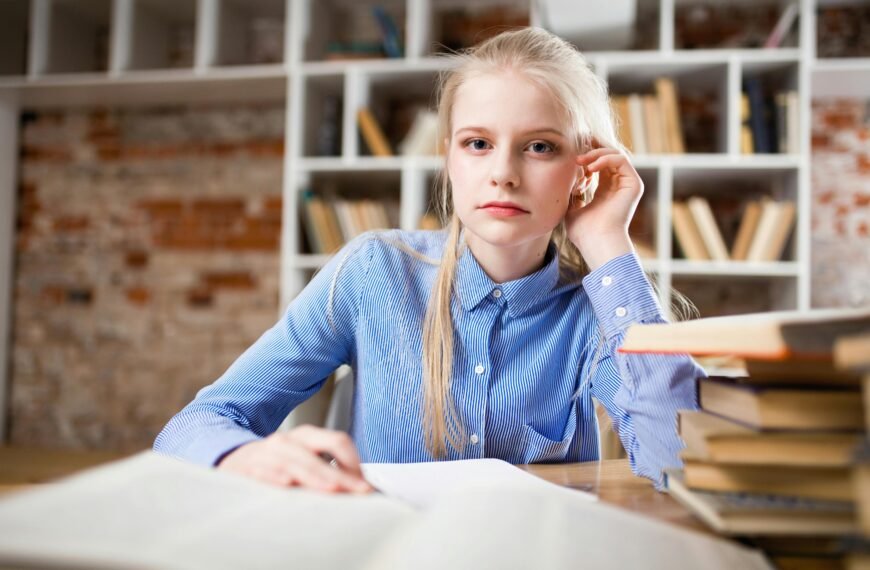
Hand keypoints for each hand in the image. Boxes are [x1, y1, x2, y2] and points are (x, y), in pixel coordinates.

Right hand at [216, 425, 374, 492]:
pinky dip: (275, 477)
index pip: (336, 441)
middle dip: (340, 476)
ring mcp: (266, 454)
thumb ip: (328, 467)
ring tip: (331, 487)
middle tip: (359, 491)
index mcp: (305, 436)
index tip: (364, 482)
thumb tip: (359, 484)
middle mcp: (286, 441)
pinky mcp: (247, 468)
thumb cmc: (276, 462)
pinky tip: (287, 483)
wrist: (232, 457)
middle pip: (318, 457)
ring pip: (293, 463)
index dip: (353, 460)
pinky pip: (263, 472)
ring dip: (313, 476)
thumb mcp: (303, 457)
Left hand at [565, 145, 642, 270]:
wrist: (596, 242)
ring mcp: (627, 184)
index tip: (569, 154)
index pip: (598, 163)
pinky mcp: (633, 184)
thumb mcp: (571, 207)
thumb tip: (568, 178)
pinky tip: (590, 167)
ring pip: (615, 154)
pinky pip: (621, 160)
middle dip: (591, 147)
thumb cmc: (583, 232)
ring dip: (595, 153)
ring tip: (579, 160)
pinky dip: (605, 158)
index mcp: (605, 191)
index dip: (585, 155)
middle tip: (576, 144)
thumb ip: (572, 192)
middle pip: (608, 155)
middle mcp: (618, 185)